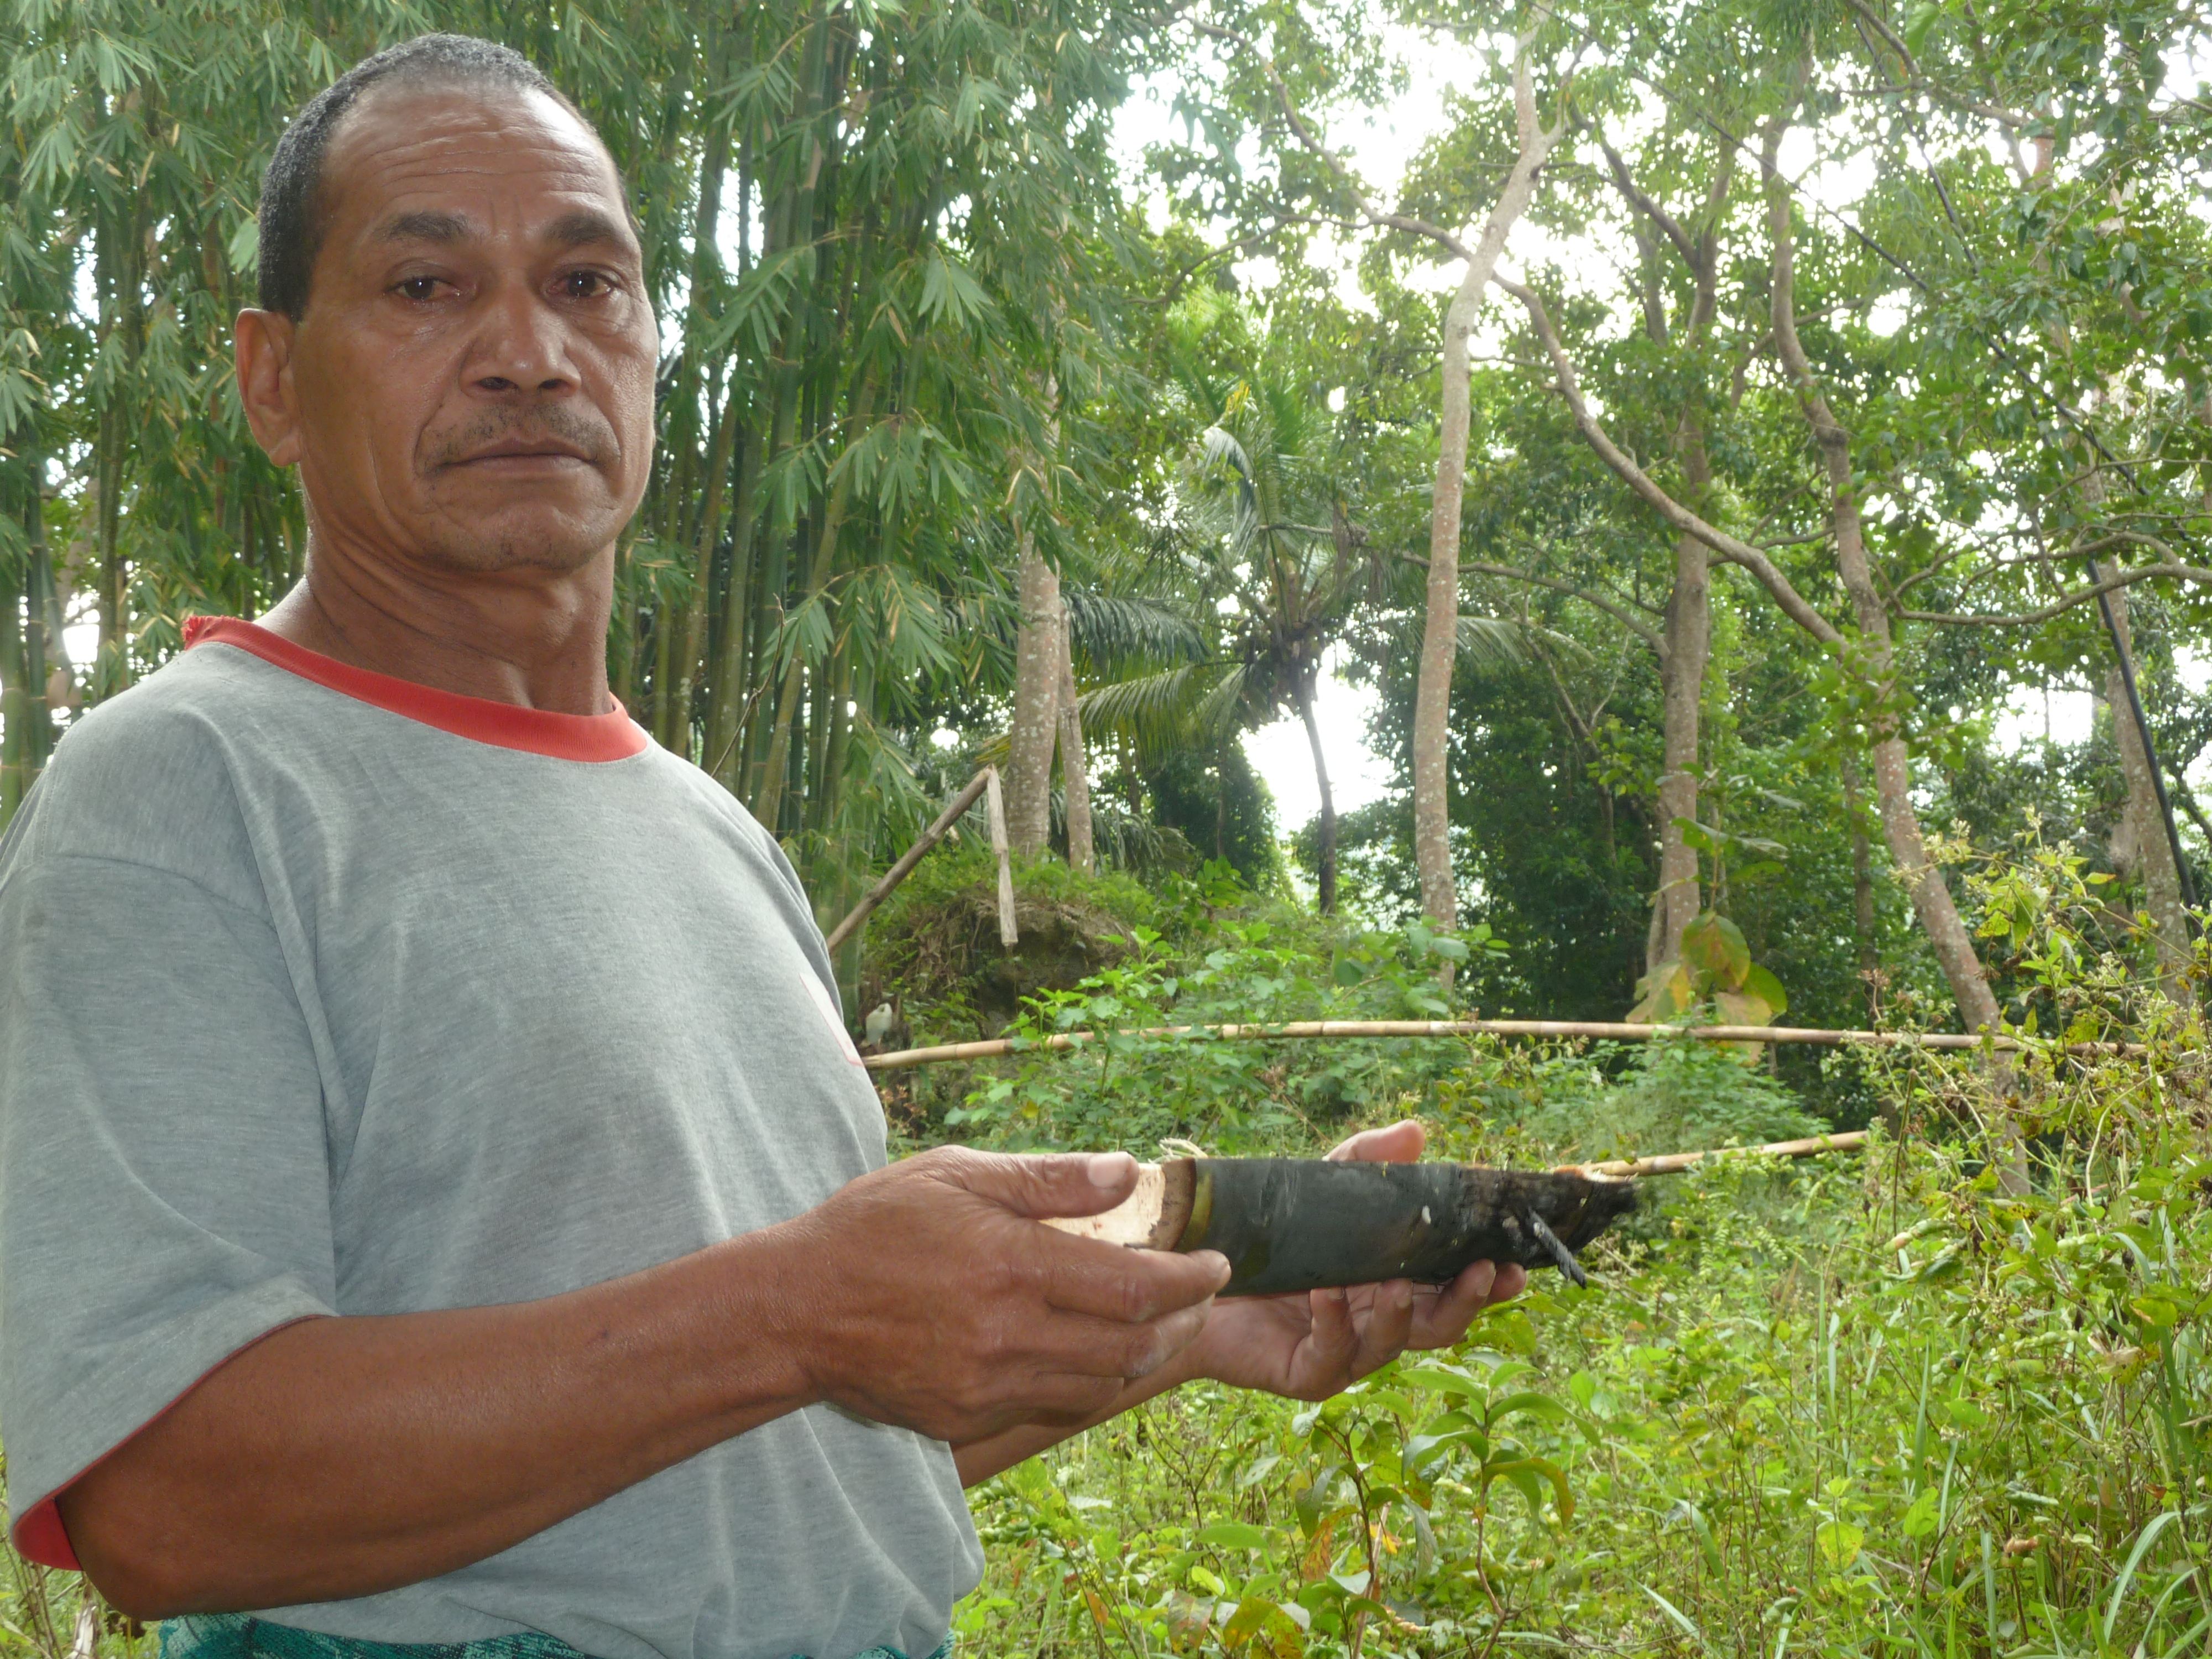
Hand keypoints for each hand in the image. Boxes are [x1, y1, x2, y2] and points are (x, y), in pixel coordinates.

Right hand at [780, 1146, 1230, 1443]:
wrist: (794, 1309)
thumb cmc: (874, 1227)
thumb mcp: (956, 1174)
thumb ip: (1048, 1178)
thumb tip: (1129, 1172)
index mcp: (1013, 1266)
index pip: (1137, 1285)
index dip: (1192, 1278)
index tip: (1217, 1264)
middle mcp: (1009, 1335)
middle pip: (1132, 1346)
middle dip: (1182, 1322)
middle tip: (1201, 1298)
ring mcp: (988, 1387)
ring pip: (1099, 1385)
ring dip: (1141, 1356)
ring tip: (1157, 1325)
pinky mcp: (966, 1419)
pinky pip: (1050, 1408)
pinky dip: (1086, 1383)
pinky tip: (1091, 1354)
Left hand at [1173, 1121, 1525, 1400]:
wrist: (1197, 1284)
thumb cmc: (1271, 1239)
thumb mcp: (1321, 1191)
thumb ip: (1366, 1163)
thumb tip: (1418, 1132)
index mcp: (1396, 1281)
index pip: (1457, 1281)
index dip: (1495, 1274)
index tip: (1523, 1257)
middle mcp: (1380, 1319)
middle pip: (1443, 1322)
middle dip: (1470, 1301)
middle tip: (1488, 1272)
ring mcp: (1348, 1350)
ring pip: (1395, 1343)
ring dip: (1403, 1315)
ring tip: (1399, 1286)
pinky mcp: (1308, 1371)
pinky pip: (1332, 1354)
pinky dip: (1333, 1323)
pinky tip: (1326, 1295)